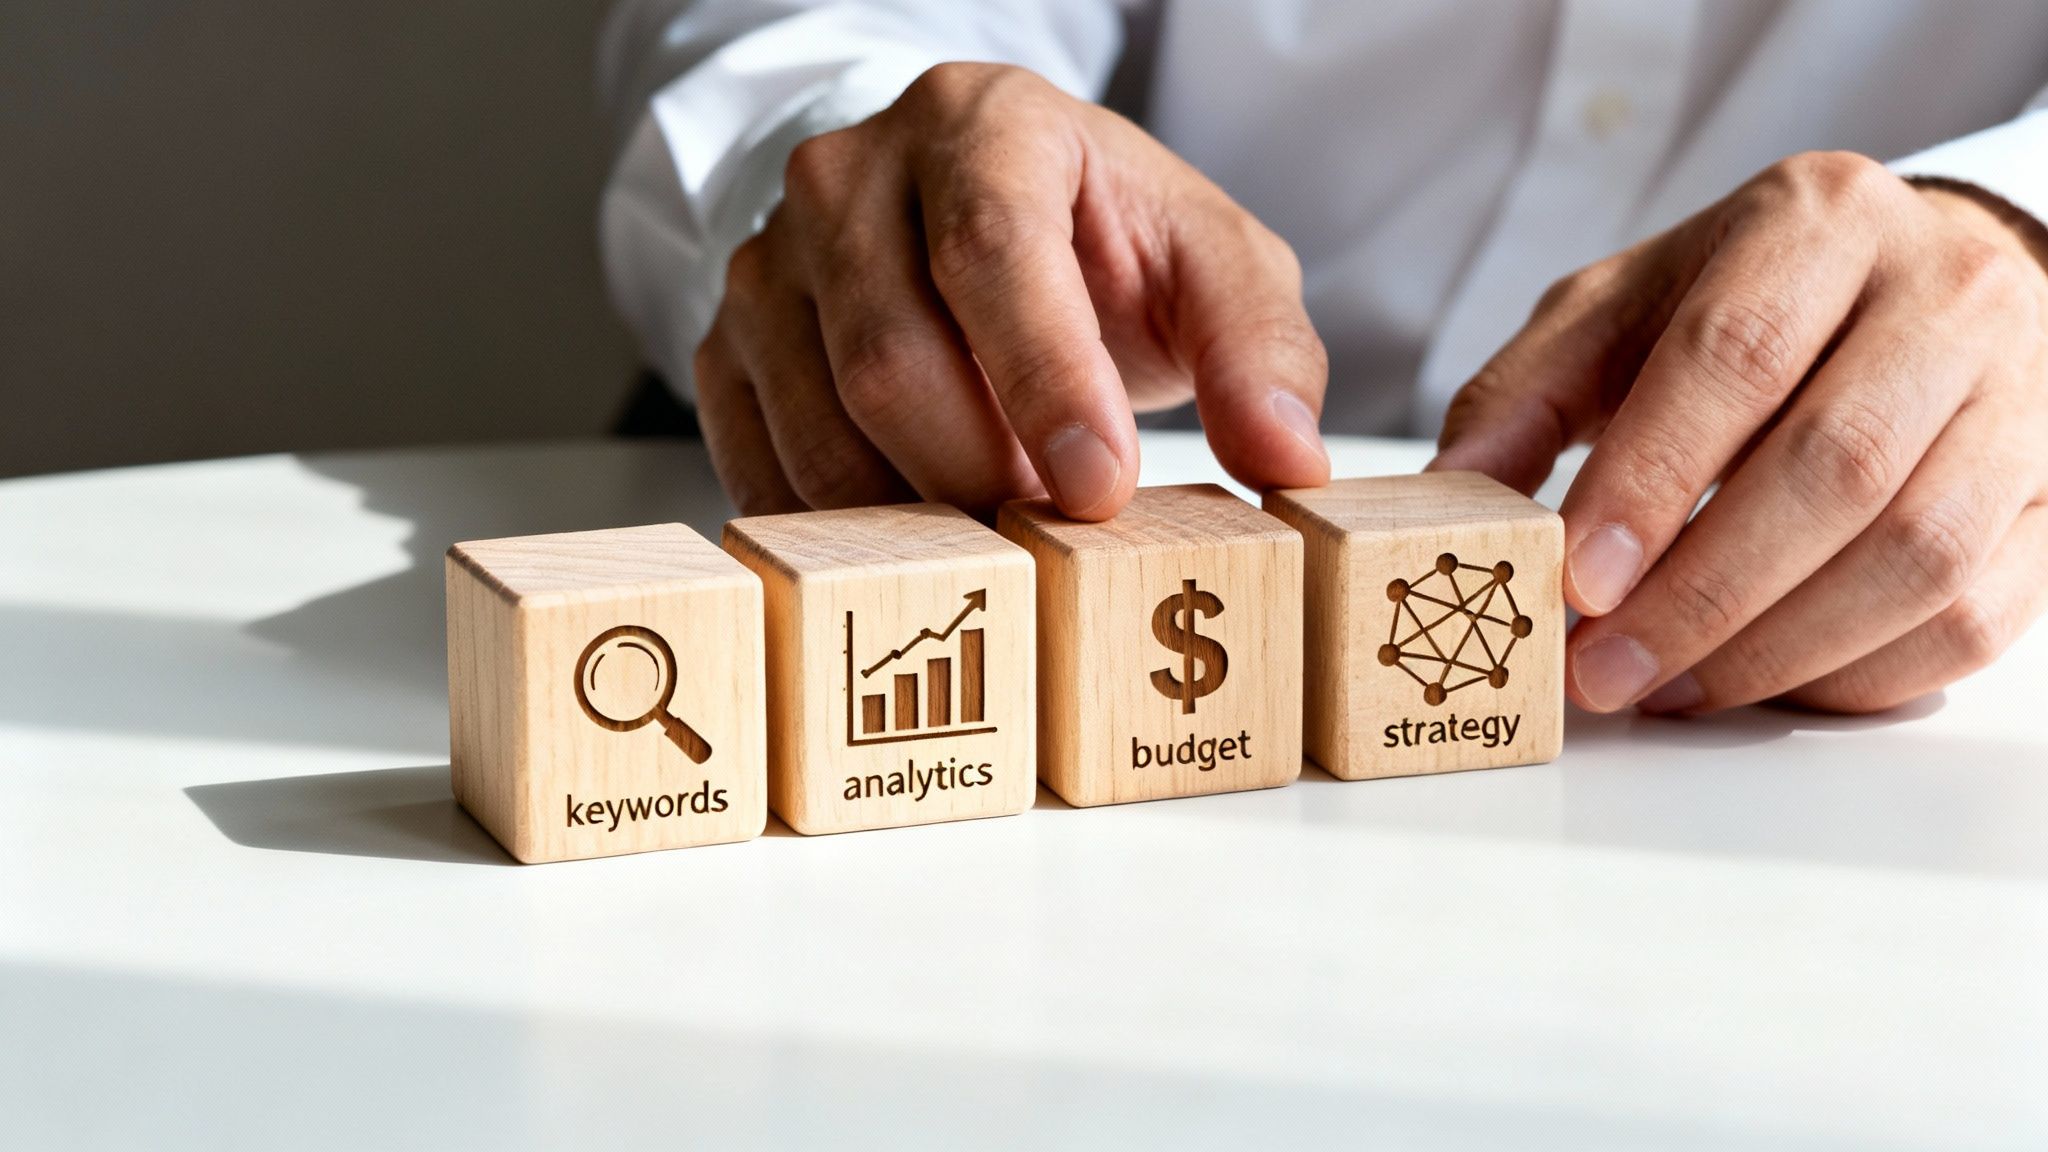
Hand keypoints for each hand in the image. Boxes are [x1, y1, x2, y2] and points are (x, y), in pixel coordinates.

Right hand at [696, 62, 1329, 519]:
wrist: (965, 213)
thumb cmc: (1094, 241)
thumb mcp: (1206, 262)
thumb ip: (1260, 347)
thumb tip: (1290, 460)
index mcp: (979, 123)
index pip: (993, 250)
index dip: (1045, 382)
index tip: (1099, 491)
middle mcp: (849, 175)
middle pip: (889, 358)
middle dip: (980, 473)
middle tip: (1052, 536)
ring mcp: (769, 261)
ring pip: (820, 427)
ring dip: (916, 515)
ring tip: (996, 535)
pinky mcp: (725, 343)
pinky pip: (761, 466)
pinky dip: (844, 532)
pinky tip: (914, 541)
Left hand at [1432, 152, 2047, 713]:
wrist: (1921, 284)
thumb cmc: (1747, 306)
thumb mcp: (1620, 312)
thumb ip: (1528, 393)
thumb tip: (1449, 489)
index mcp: (1821, 222)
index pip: (1738, 357)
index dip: (1651, 483)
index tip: (1574, 586)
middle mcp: (1948, 294)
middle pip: (1838, 468)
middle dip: (1703, 594)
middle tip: (1604, 672)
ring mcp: (2025, 395)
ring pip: (1920, 554)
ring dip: (1778, 649)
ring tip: (1667, 691)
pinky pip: (1977, 614)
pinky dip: (1858, 673)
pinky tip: (1761, 685)